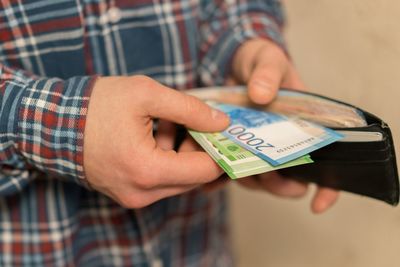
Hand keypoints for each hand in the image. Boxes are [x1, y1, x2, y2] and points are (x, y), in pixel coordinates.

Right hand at [83, 75, 228, 207]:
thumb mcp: (146, 94)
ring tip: (164, 122)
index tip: (226, 131)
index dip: (221, 150)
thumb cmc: (95, 106)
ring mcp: (133, 197)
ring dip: (180, 152)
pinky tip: (154, 134)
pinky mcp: (128, 194)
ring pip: (178, 178)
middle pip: (193, 177)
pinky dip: (165, 159)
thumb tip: (221, 122)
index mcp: (148, 170)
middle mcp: (142, 193)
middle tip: (193, 120)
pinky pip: (161, 180)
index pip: (205, 170)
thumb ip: (190, 109)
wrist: (51, 124)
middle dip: (198, 148)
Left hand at [230, 38, 338, 212]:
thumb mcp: (268, 60)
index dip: (327, 187)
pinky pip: (232, 171)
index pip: (326, 161)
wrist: (235, 63)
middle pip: (289, 178)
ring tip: (231, 170)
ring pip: (259, 179)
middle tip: (263, 174)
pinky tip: (210, 178)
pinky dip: (222, 176)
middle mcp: (285, 142)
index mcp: (305, 125)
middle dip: (277, 184)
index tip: (317, 205)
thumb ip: (268, 73)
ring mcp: (260, 149)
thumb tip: (261, 95)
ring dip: (248, 179)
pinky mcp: (237, 149)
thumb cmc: (261, 62)